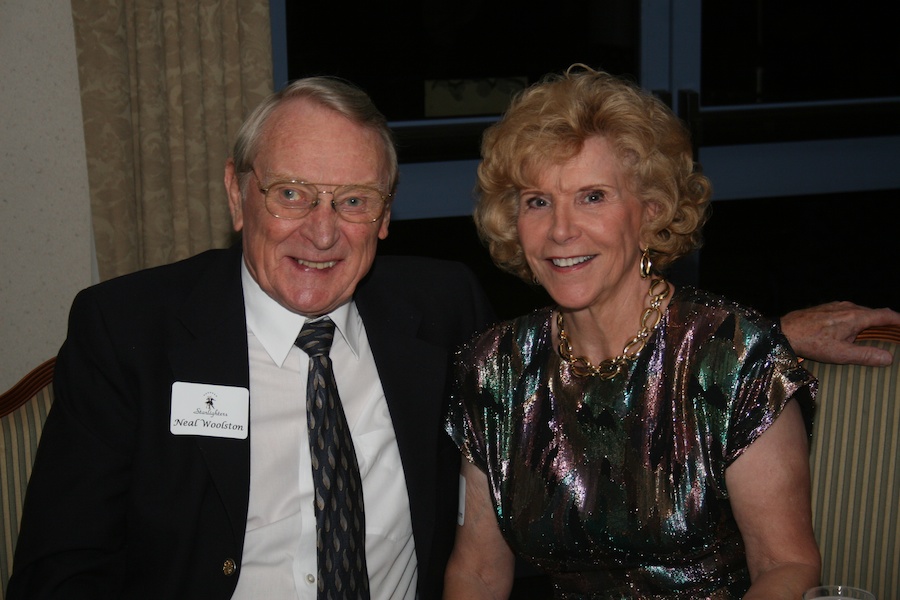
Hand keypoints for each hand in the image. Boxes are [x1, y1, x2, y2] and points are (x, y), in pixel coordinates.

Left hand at [780, 301, 899, 365]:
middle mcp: (848, 307)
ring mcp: (836, 306)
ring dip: (871, 321)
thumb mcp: (841, 353)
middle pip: (874, 313)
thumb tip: (889, 358)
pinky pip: (848, 312)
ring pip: (860, 312)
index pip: (885, 316)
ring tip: (877, 332)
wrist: (784, 331)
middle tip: (895, 332)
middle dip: (886, 322)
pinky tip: (852, 329)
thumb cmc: (812, 342)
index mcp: (856, 317)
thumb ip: (866, 355)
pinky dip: (857, 319)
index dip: (899, 321)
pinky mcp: (826, 308)